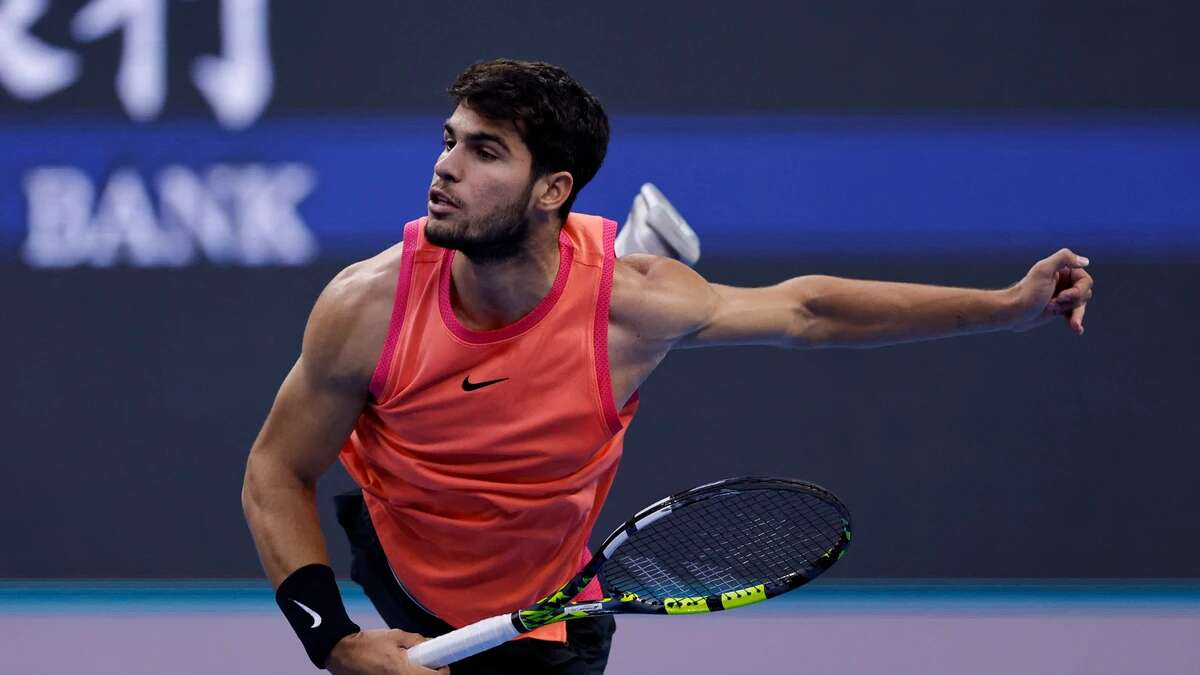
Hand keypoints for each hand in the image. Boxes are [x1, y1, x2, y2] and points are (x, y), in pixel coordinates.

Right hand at [327, 629, 449, 674]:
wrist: (342, 654)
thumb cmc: (368, 644)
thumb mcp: (395, 636)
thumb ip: (416, 641)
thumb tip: (431, 643)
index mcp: (404, 672)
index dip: (442, 670)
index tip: (440, 664)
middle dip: (428, 672)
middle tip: (425, 663)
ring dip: (415, 674)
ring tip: (407, 664)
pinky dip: (404, 674)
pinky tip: (396, 668)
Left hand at [1008, 248, 1093, 334]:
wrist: (1013, 312)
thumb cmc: (1027, 292)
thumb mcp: (1043, 270)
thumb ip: (1063, 258)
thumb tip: (1085, 261)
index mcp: (1062, 270)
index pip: (1085, 281)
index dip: (1077, 291)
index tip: (1061, 296)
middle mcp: (1063, 282)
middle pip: (1085, 294)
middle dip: (1070, 301)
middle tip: (1051, 303)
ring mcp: (1061, 296)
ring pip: (1080, 305)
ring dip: (1068, 311)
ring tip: (1051, 311)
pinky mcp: (1058, 309)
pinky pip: (1073, 314)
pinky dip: (1075, 321)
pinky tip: (1077, 329)